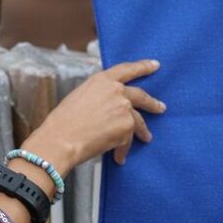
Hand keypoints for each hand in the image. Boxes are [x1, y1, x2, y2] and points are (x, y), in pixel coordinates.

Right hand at [25, 60, 164, 168]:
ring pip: (138, 120)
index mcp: (103, 80)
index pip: (127, 69)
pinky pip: (128, 140)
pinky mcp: (127, 127)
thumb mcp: (80, 97)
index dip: (143, 67)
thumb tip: (109, 106)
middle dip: (152, 103)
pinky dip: (123, 150)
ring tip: (146, 137)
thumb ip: (99, 95)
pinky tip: (119, 157)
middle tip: (160, 107)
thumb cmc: (64, 121)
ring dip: (143, 130)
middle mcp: (117, 91)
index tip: (155, 65)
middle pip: (140, 95)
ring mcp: (124, 108)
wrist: (62, 138)